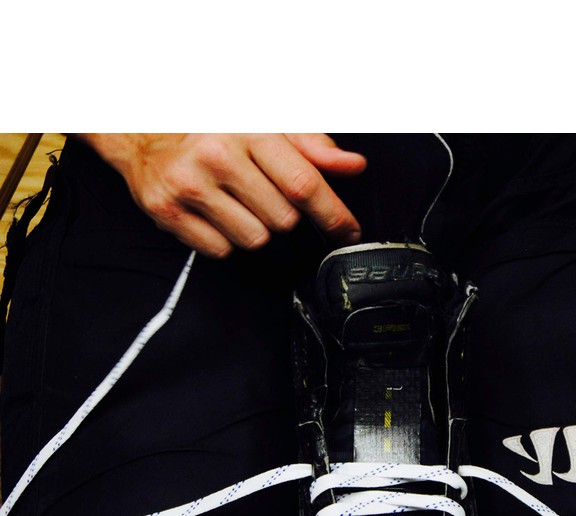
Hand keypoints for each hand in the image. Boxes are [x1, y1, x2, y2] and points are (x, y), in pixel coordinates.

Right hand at [75, 133, 366, 257]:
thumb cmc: (212, 126)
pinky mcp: (168, 211)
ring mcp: (190, 185)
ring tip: (236, 200)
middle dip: (284, 214)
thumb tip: (352, 165)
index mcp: (248, 130)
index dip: (333, 214)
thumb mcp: (267, 124)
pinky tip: (215, 211)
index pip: (303, 184)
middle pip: (283, 220)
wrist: (143, 127)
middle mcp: (217, 156)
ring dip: (255, 228)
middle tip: (262, 192)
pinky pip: (222, 250)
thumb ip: (312, 147)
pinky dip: (225, 239)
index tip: (348, 231)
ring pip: (255, 239)